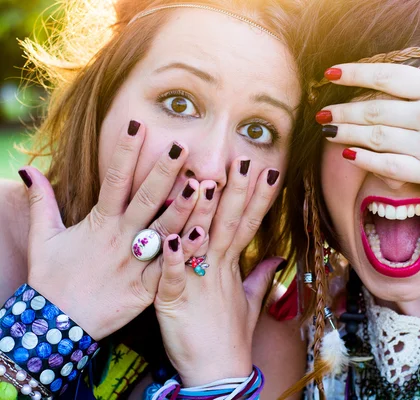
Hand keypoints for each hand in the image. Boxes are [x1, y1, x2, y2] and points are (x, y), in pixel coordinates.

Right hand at [20, 121, 205, 339]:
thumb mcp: (44, 238)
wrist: (55, 327)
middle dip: (164, 171)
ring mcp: (134, 263)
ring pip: (164, 231)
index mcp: (98, 222)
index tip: (138, 124)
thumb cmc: (52, 280)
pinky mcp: (146, 288)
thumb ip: (41, 202)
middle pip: (146, 199)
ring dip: (184, 208)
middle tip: (182, 145)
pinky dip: (185, 253)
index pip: (113, 179)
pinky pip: (169, 268)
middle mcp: (120, 239)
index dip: (125, 151)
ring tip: (203, 186)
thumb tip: (27, 170)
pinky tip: (204, 235)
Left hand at [154, 157, 283, 386]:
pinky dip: (172, 258)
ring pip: (201, 244)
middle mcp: (217, 269)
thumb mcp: (249, 302)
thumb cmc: (230, 336)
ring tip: (208, 185)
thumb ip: (260, 276)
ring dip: (204, 215)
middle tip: (244, 162)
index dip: (259, 198)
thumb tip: (278, 257)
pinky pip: (172, 277)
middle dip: (238, 193)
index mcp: (231, 266)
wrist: (218, 372)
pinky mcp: (173, 302)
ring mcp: (197, 284)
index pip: (249, 225)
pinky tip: (171, 238)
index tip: (268, 170)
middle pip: (230, 225)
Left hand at [317, 10, 419, 198]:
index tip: (332, 73)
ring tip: (326, 130)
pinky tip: (347, 154)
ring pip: (373, 136)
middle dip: (342, 109)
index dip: (356, 73)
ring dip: (345, 132)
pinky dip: (363, 159)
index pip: (388, 76)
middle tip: (321, 112)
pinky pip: (386, 164)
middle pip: (373, 108)